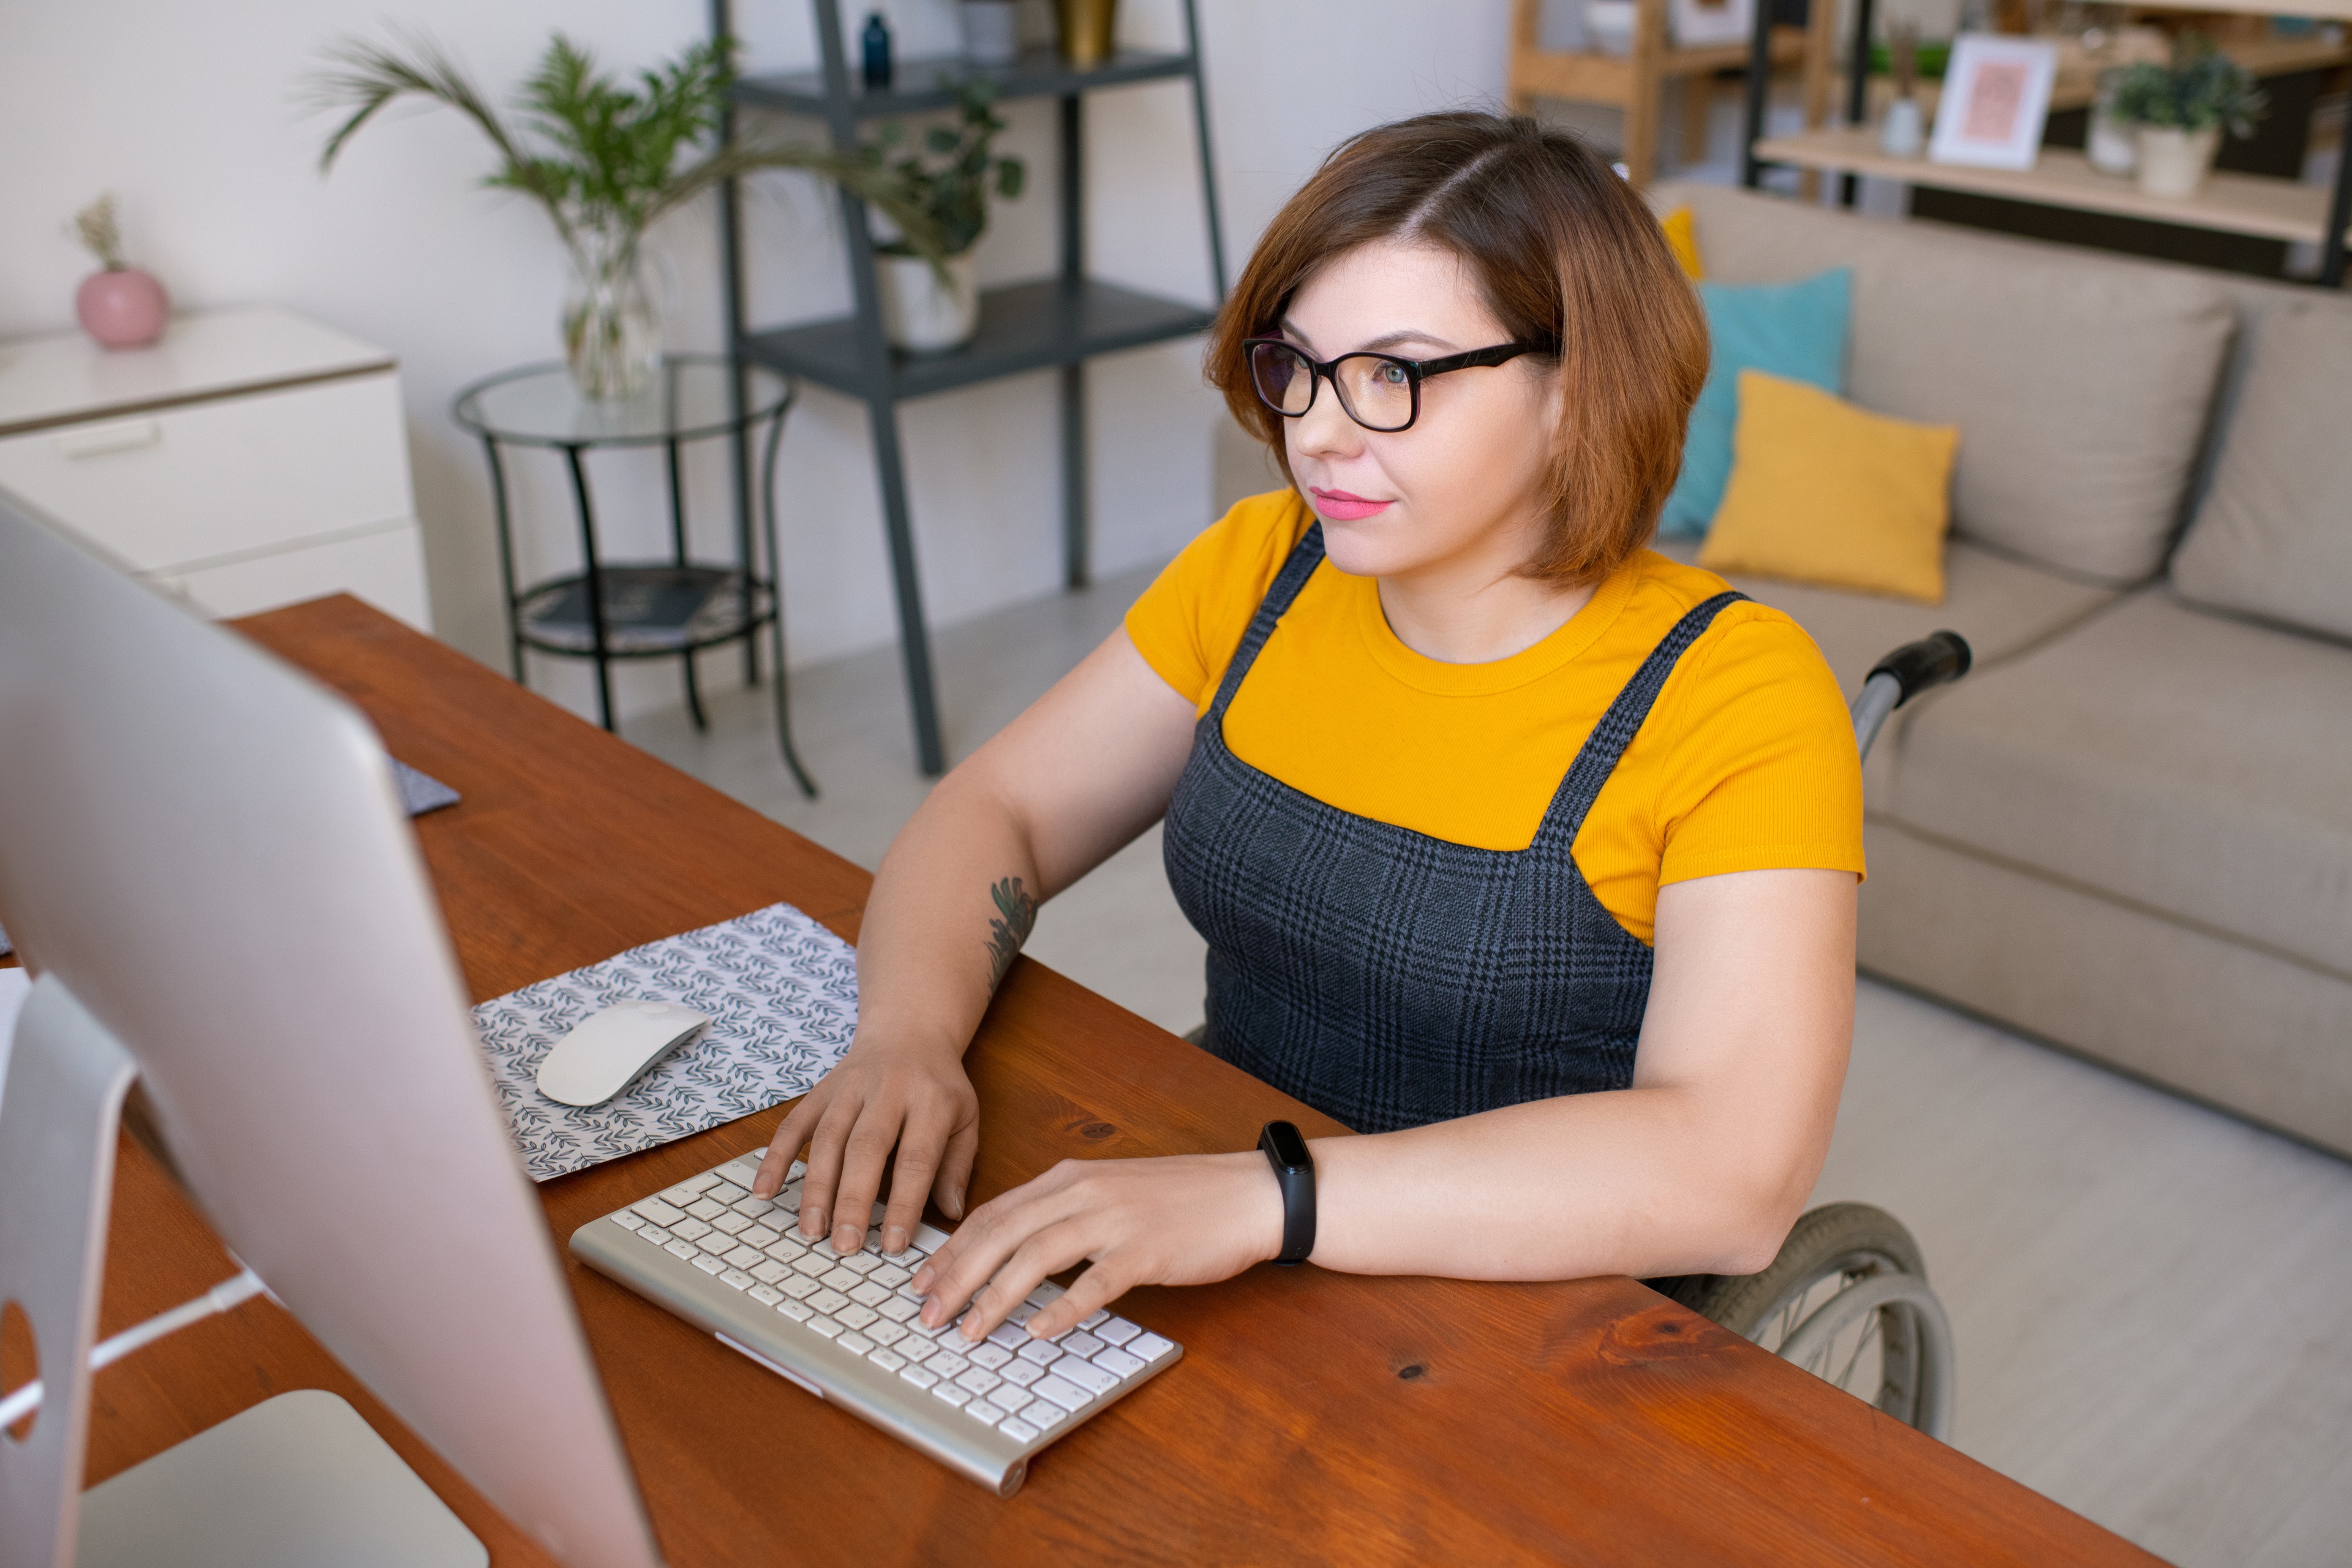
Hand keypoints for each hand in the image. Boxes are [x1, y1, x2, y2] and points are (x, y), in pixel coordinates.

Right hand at [751, 1032, 978, 1256]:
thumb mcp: (966, 1118)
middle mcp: (888, 1091)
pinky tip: (764, 1190)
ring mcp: (850, 1088)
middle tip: (844, 1245)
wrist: (909, 1031)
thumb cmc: (939, 1086)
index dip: (904, 1204)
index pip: (916, 1158)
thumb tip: (953, 1214)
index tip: (892, 1245)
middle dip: (853, 1200)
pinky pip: (793, 1123)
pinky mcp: (820, 1090)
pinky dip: (775, 1156)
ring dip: (816, 1187)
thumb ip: (957, 1166)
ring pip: (827, 1138)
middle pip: (866, 1148)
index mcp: (931, 1100)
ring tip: (812, 1230)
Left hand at [910, 1152, 1285, 1343]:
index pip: (994, 1212)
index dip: (952, 1249)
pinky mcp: (1145, 1251)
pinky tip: (1039, 1332)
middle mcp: (1083, 1192)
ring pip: (1037, 1255)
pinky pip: (1094, 1282)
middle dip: (957, 1276)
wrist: (1245, 1193)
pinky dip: (1062, 1308)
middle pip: (1002, 1232)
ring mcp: (1114, 1220)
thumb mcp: (1109, 1190)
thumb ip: (1063, 1212)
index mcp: (1069, 1177)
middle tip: (928, 1314)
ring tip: (969, 1330)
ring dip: (995, 1295)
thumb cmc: (1179, 1198)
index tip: (922, 1281)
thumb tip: (1013, 1249)